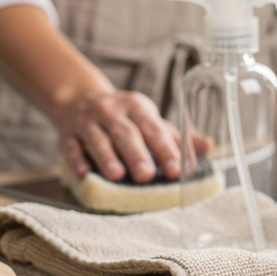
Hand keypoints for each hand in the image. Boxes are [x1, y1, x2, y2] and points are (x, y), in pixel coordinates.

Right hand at [53, 90, 184, 183]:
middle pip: (126, 133)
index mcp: (137, 107)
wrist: (80, 100)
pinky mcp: (67, 133)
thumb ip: (176, 137)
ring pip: (98, 139)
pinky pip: (71, 146)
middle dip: (137, 154)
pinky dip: (77, 160)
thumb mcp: (149, 119)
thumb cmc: (124, 117)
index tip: (176, 170)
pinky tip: (84, 174)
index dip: (166, 149)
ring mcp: (88, 121)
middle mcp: (112, 111)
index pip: (154, 128)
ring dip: (107, 157)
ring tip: (117, 176)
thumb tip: (208, 148)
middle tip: (147, 175)